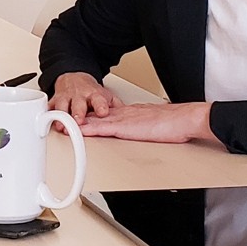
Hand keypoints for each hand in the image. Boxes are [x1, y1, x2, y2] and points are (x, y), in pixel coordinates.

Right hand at [50, 71, 117, 119]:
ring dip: (62, 116)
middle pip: (78, 104)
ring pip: (62, 106)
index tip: (103, 112)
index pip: (99, 100)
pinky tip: (47, 120)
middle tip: (79, 121)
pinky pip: (49, 107)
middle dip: (78, 113)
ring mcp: (66, 97)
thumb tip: (127, 115)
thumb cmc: (89, 91)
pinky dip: (48, 114)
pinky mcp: (55, 100)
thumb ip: (116, 106)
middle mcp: (80, 96)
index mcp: (94, 94)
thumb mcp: (106, 95)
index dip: (101, 106)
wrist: (74, 77)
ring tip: (61, 125)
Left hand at [76, 100, 216, 144]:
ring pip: (94, 119)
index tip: (81, 116)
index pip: (107, 113)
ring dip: (78, 122)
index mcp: (132, 112)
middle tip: (63, 118)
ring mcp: (123, 119)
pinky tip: (76, 132)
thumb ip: (146, 127)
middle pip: (96, 114)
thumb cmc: (176, 124)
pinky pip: (101, 128)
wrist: (184, 119)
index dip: (93, 114)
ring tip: (61, 124)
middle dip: (80, 116)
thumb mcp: (156, 124)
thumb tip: (146, 132)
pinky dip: (87, 129)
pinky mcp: (125, 127)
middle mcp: (124, 113)